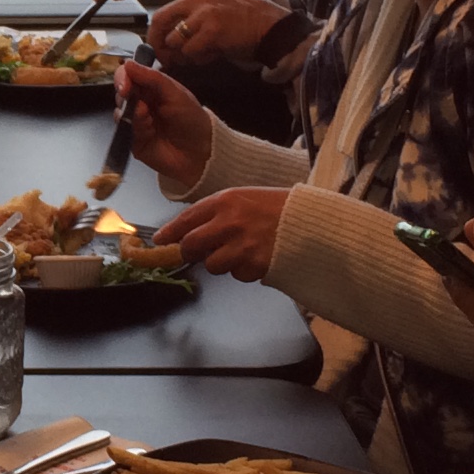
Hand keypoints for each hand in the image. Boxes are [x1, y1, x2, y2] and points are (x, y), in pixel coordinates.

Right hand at [114, 59, 212, 188]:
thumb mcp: (175, 93)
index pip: (129, 76)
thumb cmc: (191, 118)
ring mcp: (135, 122)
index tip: (124, 84)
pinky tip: (149, 129)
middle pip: (120, 92)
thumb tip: (128, 64)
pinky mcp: (133, 140)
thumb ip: (152, 78)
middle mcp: (140, 103)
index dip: (123, 77)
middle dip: (123, 93)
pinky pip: (125, 131)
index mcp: (151, 88)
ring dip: (131, 112)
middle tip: (128, 95)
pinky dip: (135, 127)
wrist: (199, 152)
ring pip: (119, 111)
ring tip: (148, 118)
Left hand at [143, 0, 292, 72]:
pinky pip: (191, 51)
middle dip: (158, 44)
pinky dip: (198, 59)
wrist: (272, 25)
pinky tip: (211, 56)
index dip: (161, 32)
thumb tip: (169, 34)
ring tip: (198, 56)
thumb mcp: (217, 2)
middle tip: (164, 58)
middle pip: (159, 21)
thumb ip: (193, 12)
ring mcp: (204, 12)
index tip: (164, 45)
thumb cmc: (246, 18)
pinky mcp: (212, 30)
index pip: (165, 10)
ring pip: (174, 40)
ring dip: (182, 55)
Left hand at [154, 187, 291, 282]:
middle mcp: (230, 222)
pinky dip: (244, 270)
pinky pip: (237, 275)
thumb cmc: (278, 208)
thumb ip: (215, 212)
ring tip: (241, 250)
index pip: (187, 218)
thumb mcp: (244, 198)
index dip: (171, 232)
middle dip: (190, 251)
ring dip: (222, 261)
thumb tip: (186, 231)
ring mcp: (242, 246)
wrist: (313, 221)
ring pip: (213, 265)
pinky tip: (257, 257)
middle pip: (192, 245)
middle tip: (198, 251)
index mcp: (226, 201)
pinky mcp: (255, 265)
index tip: (159, 240)